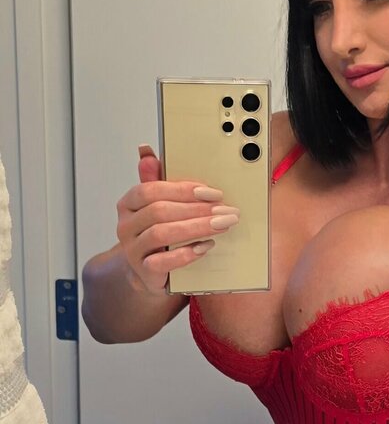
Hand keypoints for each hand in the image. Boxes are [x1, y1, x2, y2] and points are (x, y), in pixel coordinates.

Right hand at [115, 144, 237, 294]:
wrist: (153, 270)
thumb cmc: (161, 231)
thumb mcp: (161, 203)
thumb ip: (157, 178)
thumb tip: (145, 150)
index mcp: (129, 204)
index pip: (150, 190)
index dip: (182, 190)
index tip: (213, 192)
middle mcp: (126, 226)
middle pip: (159, 212)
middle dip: (197, 209)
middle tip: (228, 210)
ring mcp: (133, 250)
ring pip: (161, 234)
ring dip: (197, 227)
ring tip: (222, 225)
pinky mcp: (144, 272)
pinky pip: (162, 262)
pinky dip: (186, 253)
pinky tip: (205, 246)